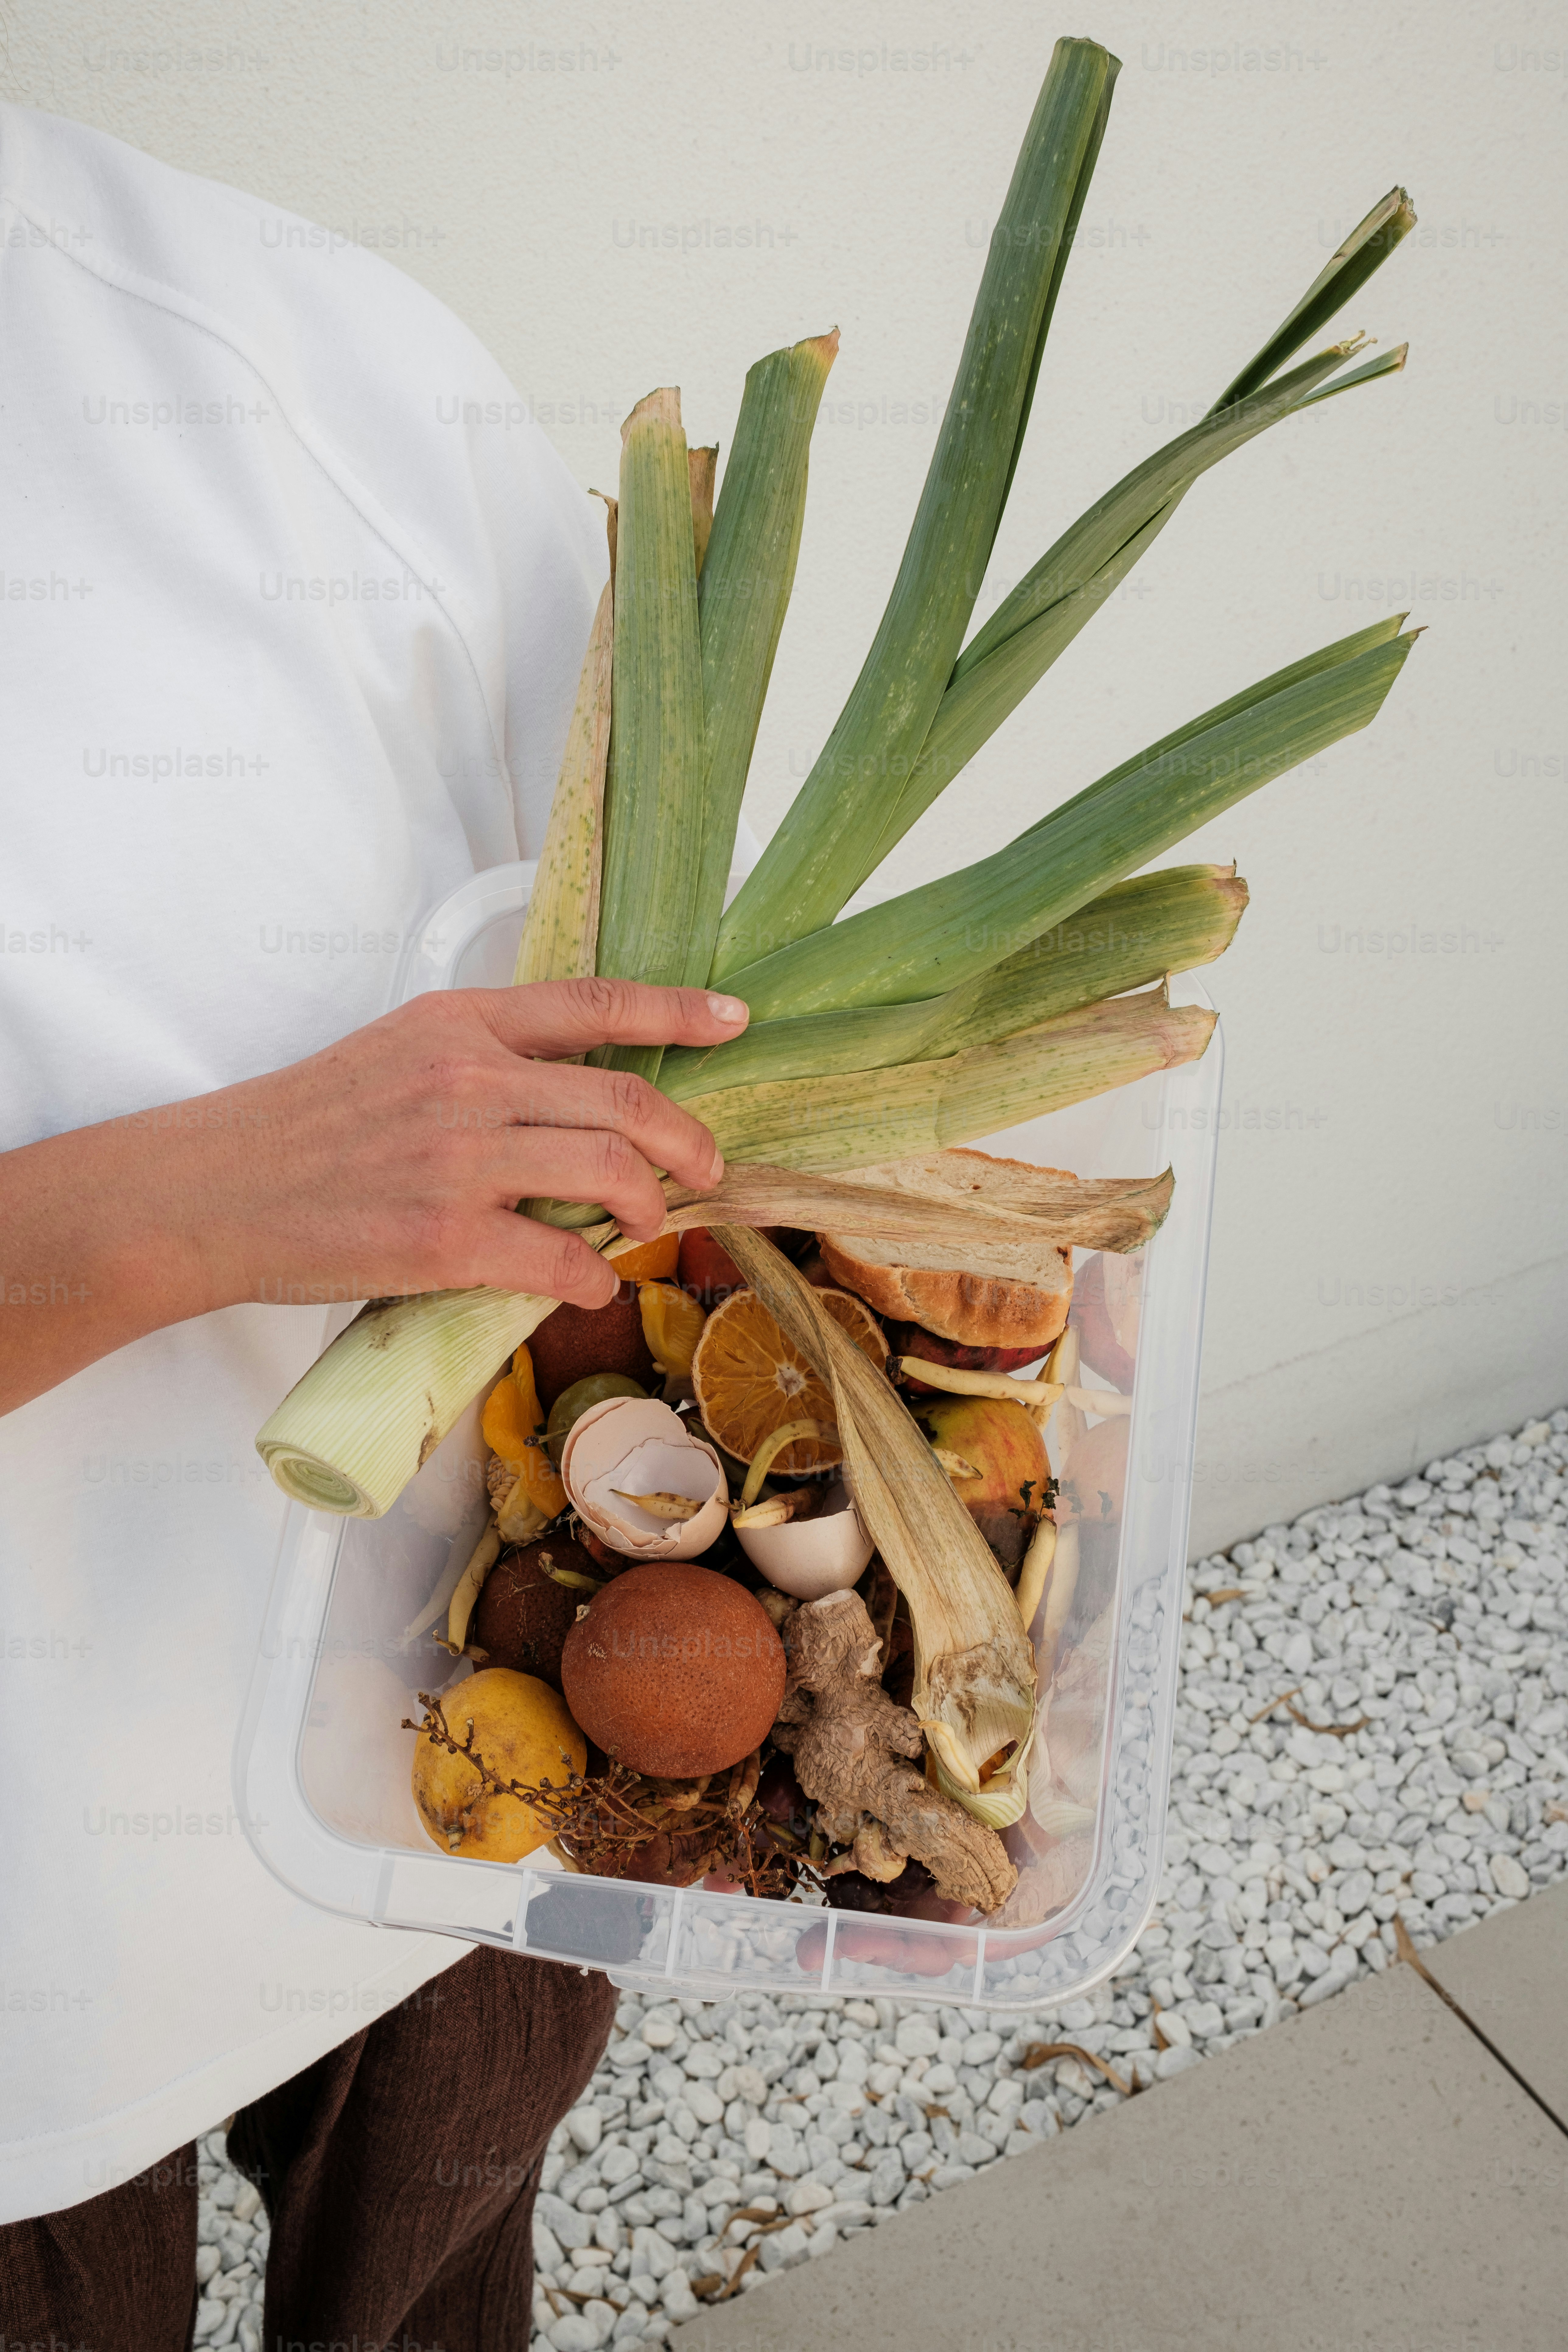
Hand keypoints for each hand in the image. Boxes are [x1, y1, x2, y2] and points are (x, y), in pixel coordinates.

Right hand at [0, 977, 748, 1413]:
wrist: (217, 1189)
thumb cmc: (307, 1128)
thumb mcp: (396, 1055)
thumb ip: (482, 1064)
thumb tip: (569, 1106)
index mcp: (458, 1024)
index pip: (592, 1003)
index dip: (676, 1011)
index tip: (733, 1021)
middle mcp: (468, 1081)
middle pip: (625, 1103)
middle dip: (687, 1142)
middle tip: (705, 1170)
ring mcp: (460, 1161)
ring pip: (609, 1175)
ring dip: (648, 1208)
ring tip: (645, 1225)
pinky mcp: (445, 1240)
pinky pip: (559, 1259)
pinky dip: (592, 1276)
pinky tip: (588, 1283)